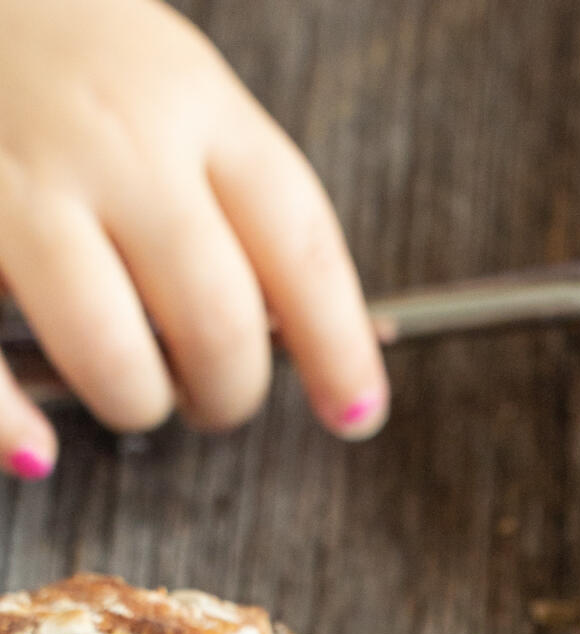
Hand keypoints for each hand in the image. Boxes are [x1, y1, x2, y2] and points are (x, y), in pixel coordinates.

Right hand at [0, 0, 386, 477]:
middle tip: (213, 396)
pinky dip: (11, 424)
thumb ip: (229, 189)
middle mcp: (115, 141)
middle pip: (217, 320)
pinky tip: (38, 449)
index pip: (300, 249)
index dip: (340, 351)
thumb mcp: (170, 82)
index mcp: (192, 102)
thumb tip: (303, 331)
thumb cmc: (61, 49)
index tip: (356, 412)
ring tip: (131, 392)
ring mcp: (22, 181)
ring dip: (137, 404)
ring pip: (113, 354)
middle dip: (229, 392)